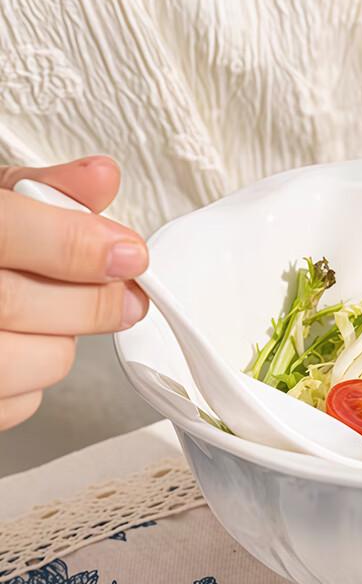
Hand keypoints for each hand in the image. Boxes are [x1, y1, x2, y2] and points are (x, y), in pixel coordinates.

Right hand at [0, 156, 147, 429]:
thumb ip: (38, 190)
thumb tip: (99, 179)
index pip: (4, 233)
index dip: (76, 244)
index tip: (127, 253)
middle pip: (21, 305)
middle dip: (92, 299)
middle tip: (122, 291)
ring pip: (38, 361)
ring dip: (61, 337)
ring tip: (43, 313)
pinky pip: (23, 404)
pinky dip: (37, 377)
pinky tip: (17, 344)